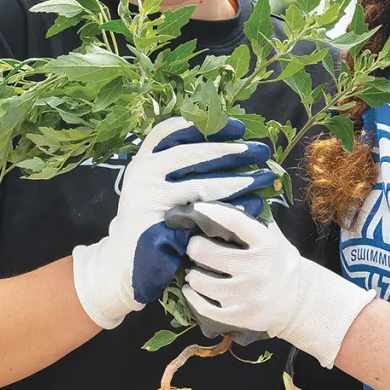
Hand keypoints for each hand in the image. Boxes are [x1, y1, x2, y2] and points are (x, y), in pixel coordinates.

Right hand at [72, 117, 273, 329]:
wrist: (125, 264)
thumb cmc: (150, 221)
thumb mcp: (155, 186)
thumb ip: (177, 168)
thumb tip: (225, 143)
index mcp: (142, 160)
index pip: (172, 131)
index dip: (205, 126)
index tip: (236, 127)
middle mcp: (142, 174)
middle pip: (193, 153)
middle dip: (231, 150)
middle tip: (260, 149)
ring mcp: (149, 199)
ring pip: (202, 184)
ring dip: (238, 179)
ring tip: (265, 177)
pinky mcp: (162, 225)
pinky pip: (206, 214)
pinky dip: (233, 208)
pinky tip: (254, 205)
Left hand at [182, 202, 375, 367]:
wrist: (300, 302)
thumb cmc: (280, 264)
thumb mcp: (276, 239)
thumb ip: (255, 223)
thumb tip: (228, 202)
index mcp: (267, 244)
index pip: (234, 222)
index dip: (211, 213)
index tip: (197, 209)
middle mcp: (257, 268)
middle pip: (206, 252)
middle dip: (195, 247)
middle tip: (196, 247)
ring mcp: (248, 295)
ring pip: (200, 281)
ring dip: (192, 274)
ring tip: (196, 271)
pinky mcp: (240, 316)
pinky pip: (203, 307)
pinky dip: (192, 296)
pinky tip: (192, 289)